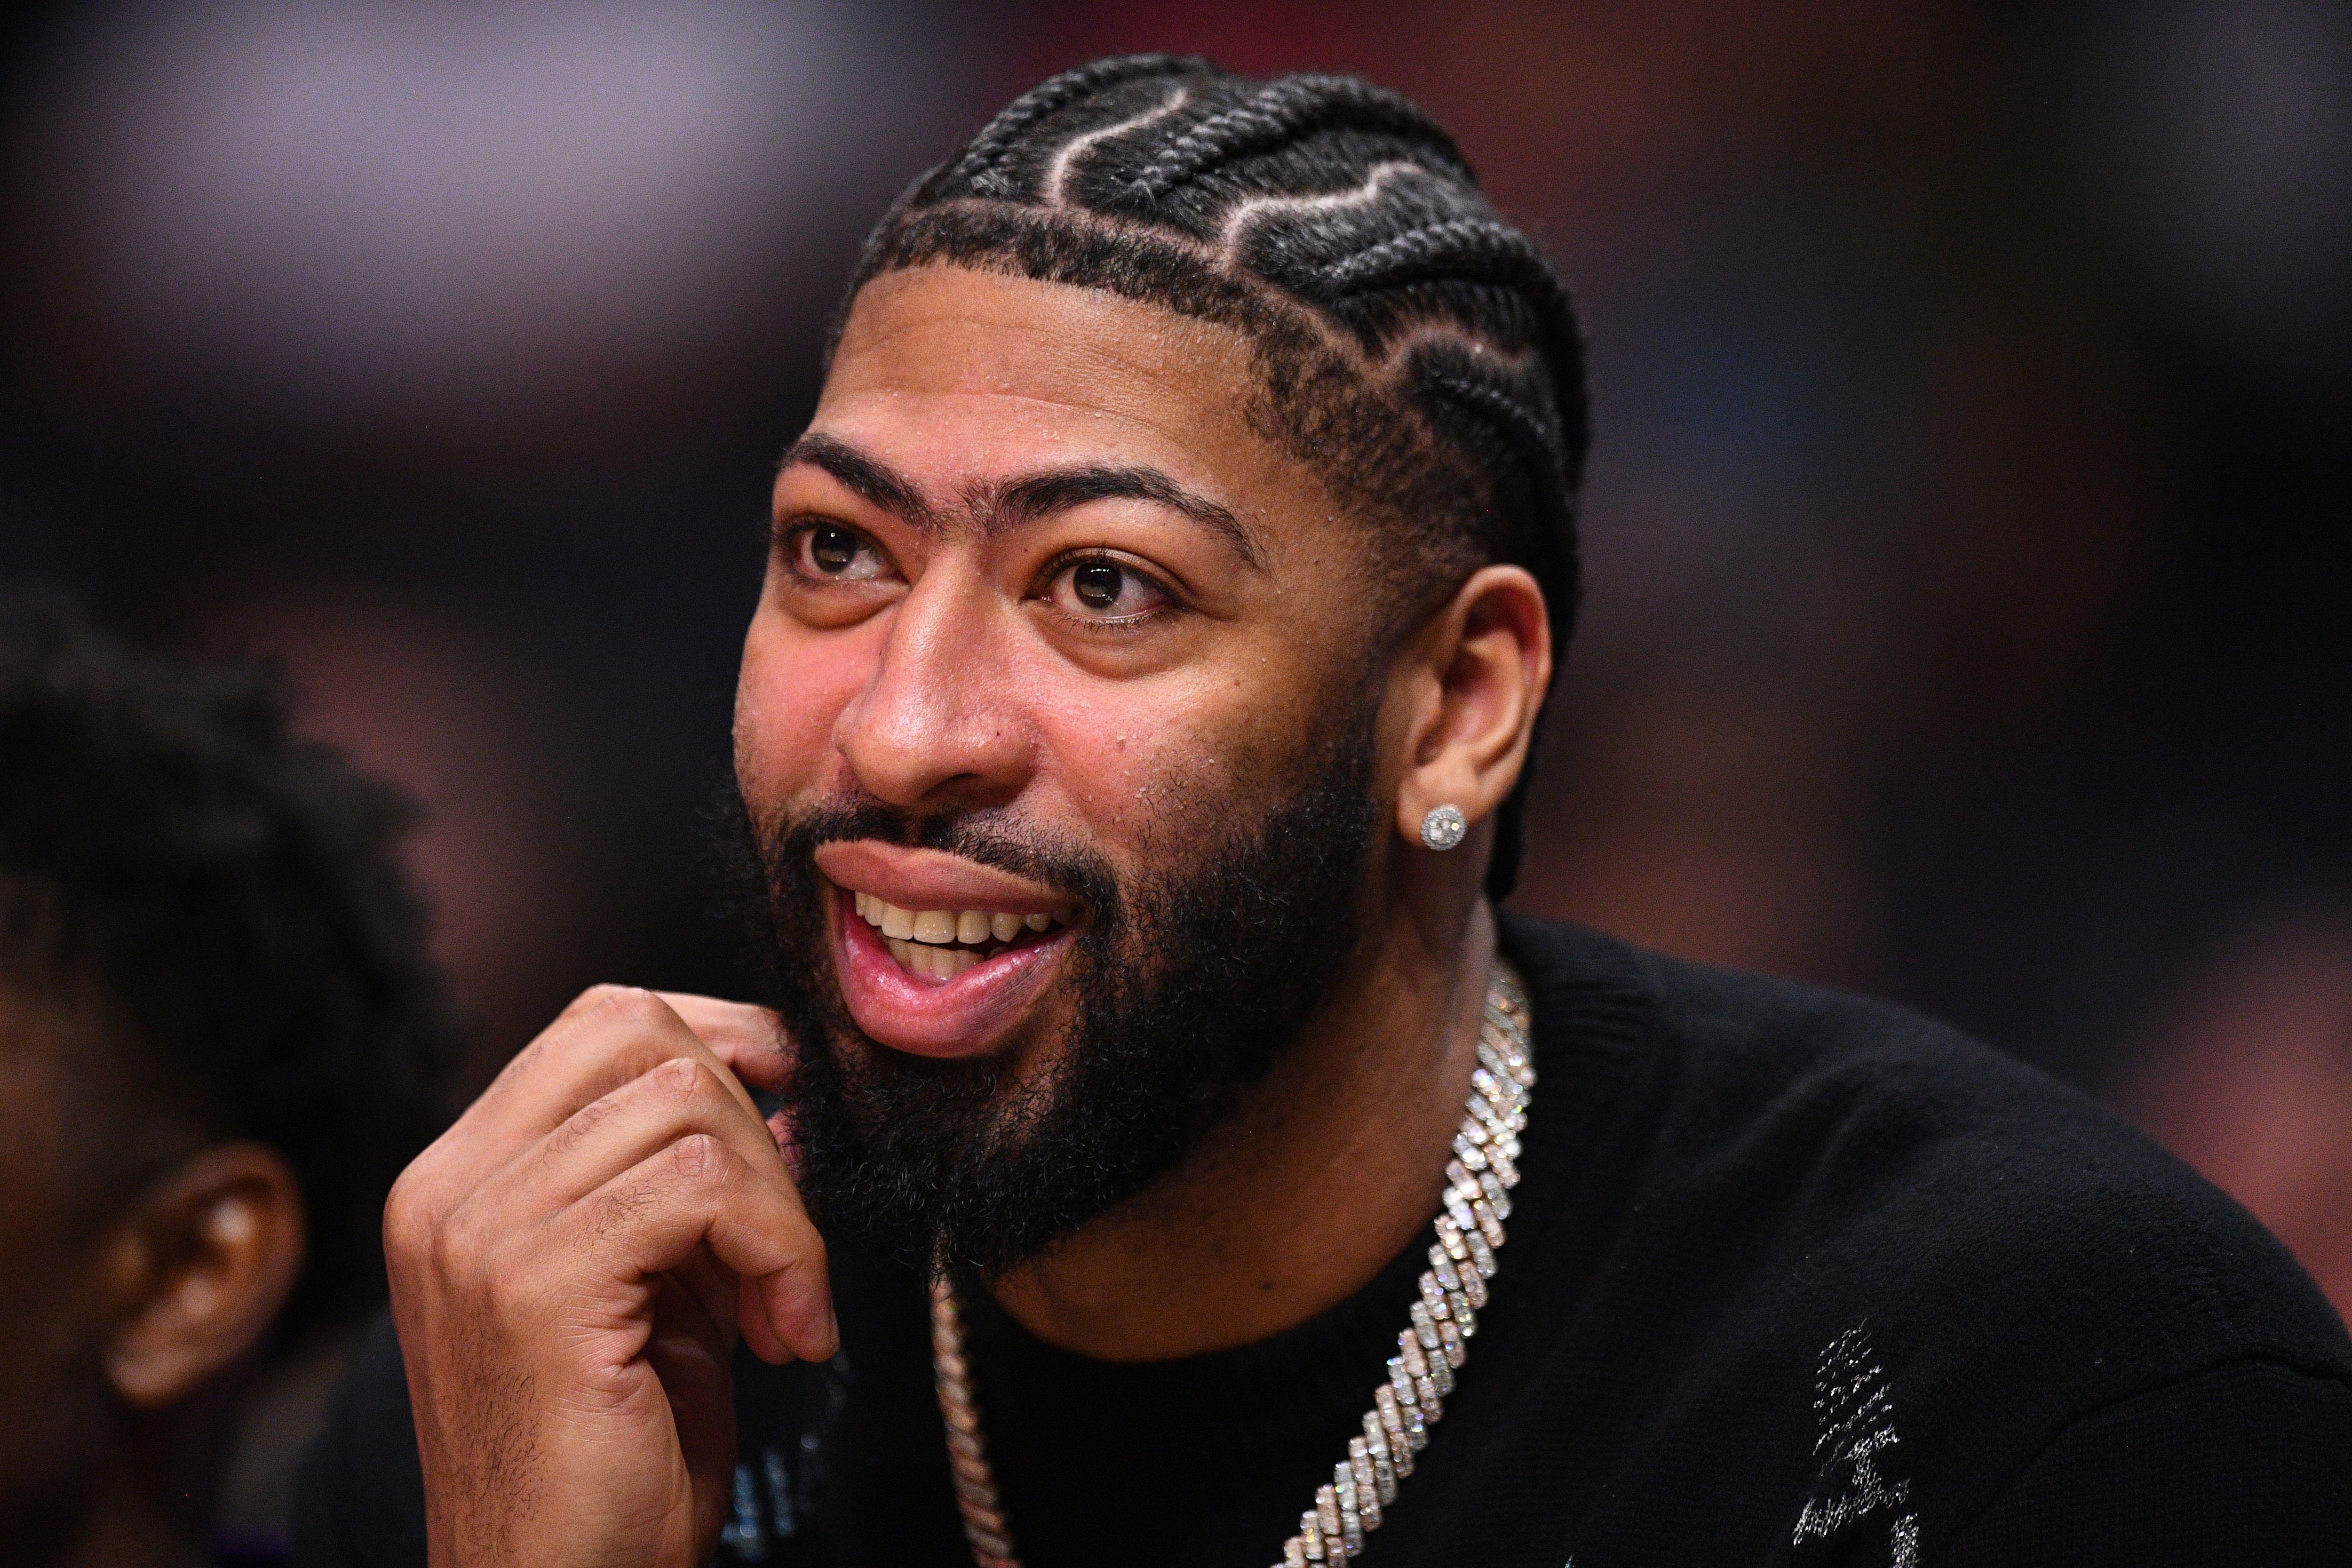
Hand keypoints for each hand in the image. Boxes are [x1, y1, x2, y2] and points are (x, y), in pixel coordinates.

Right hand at [383, 986, 832, 1567]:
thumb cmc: (613, 1454)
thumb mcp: (644, 1281)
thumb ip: (674, 1177)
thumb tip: (775, 1076)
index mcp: (460, 1176)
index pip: (603, 1020)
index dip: (720, 1048)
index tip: (781, 1134)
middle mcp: (447, 1189)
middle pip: (643, 1033)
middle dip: (754, 1121)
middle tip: (779, 1243)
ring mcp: (479, 1233)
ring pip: (690, 1102)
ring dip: (778, 1203)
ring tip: (782, 1307)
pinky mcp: (537, 1287)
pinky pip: (704, 1187)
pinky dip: (782, 1250)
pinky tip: (787, 1337)